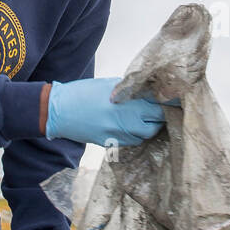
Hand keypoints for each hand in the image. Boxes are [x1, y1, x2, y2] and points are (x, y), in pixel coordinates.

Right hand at [45, 76, 165, 146]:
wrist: (59, 110)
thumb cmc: (84, 93)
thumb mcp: (111, 85)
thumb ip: (133, 90)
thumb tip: (151, 91)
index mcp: (128, 104)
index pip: (159, 108)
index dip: (167, 104)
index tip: (170, 100)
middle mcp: (126, 123)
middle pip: (157, 125)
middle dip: (160, 118)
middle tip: (159, 110)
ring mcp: (118, 136)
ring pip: (145, 136)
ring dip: (149, 127)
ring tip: (145, 117)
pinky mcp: (111, 144)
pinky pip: (132, 142)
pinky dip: (136, 135)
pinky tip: (131, 125)